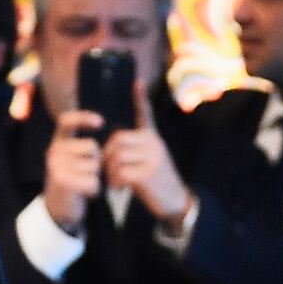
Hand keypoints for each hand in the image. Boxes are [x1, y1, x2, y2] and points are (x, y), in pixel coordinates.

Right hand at [41, 111, 104, 233]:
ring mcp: (56, 166)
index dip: (84, 117)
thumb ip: (82, 143)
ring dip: (96, 177)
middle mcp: (54, 151)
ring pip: (94, 166)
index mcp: (57, 142)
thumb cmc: (73, 179)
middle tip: (87, 172)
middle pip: (92, 147)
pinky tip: (85, 192)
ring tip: (84, 183)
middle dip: (97, 160)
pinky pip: (92, 181)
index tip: (100, 122)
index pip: (67, 120)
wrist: (58, 207)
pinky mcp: (62, 182)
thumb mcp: (73, 158)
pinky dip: (94, 189)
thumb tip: (100, 121)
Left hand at [102, 82, 192, 227]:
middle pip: (117, 140)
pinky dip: (114, 182)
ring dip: (110, 172)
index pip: (145, 114)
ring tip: (115, 182)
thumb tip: (111, 147)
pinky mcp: (147, 173)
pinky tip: (119, 188)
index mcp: (153, 138)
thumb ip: (135, 150)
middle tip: (109, 172)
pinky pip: (120, 172)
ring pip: (116, 156)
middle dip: (107, 156)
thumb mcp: (150, 160)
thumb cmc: (156, 182)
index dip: (140, 98)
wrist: (175, 201)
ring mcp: (152, 157)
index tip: (137, 82)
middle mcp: (153, 143)